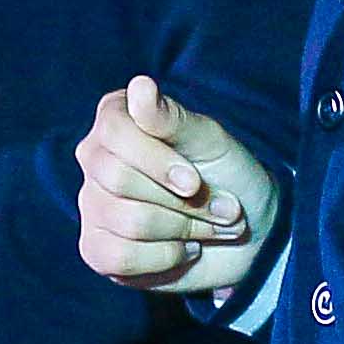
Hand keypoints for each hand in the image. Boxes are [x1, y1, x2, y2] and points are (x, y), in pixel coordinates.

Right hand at [75, 76, 275, 293]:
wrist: (251, 232)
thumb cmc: (228, 175)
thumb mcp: (211, 141)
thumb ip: (174, 117)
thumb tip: (140, 85)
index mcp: (115, 121)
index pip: (114, 132)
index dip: (157, 161)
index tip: (195, 181)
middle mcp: (94, 159)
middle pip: (119, 180)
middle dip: (183, 202)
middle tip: (222, 207)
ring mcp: (92, 206)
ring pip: (127, 222)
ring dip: (184, 230)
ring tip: (209, 228)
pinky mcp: (96, 249)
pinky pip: (118, 257)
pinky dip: (165, 258)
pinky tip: (181, 249)